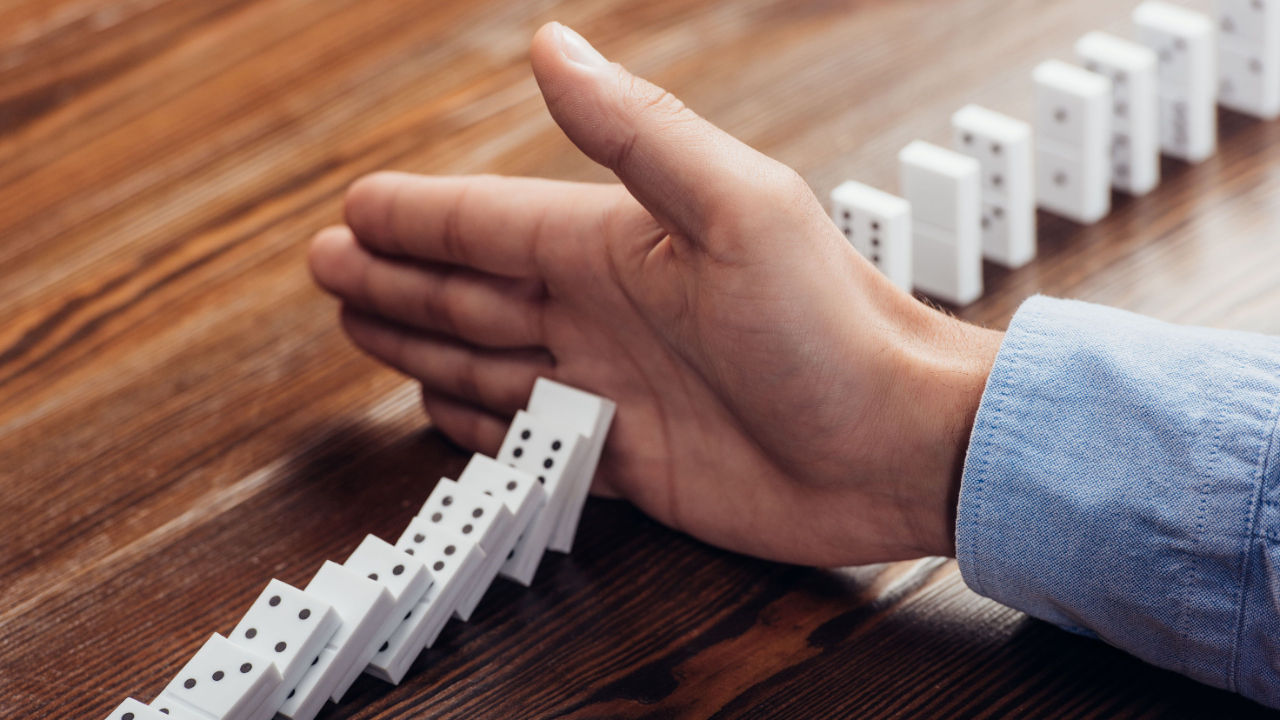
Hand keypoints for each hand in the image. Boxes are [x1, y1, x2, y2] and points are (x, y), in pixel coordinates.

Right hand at [308, 22, 1001, 566]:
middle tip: (329, 272)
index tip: (351, 210)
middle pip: (468, 291)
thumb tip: (553, 46)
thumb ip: (638, 134)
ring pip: (486, 361)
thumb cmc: (834, 325)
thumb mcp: (737, 210)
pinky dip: (480, 427)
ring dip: (421, 345)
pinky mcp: (625, 462)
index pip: (485, 224)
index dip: (413, 218)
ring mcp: (610, 389)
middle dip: (393, 280)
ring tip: (365, 332)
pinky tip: (446, 412)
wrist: (896, 444)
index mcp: (614, 248)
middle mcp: (603, 313)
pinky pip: (528, 441)